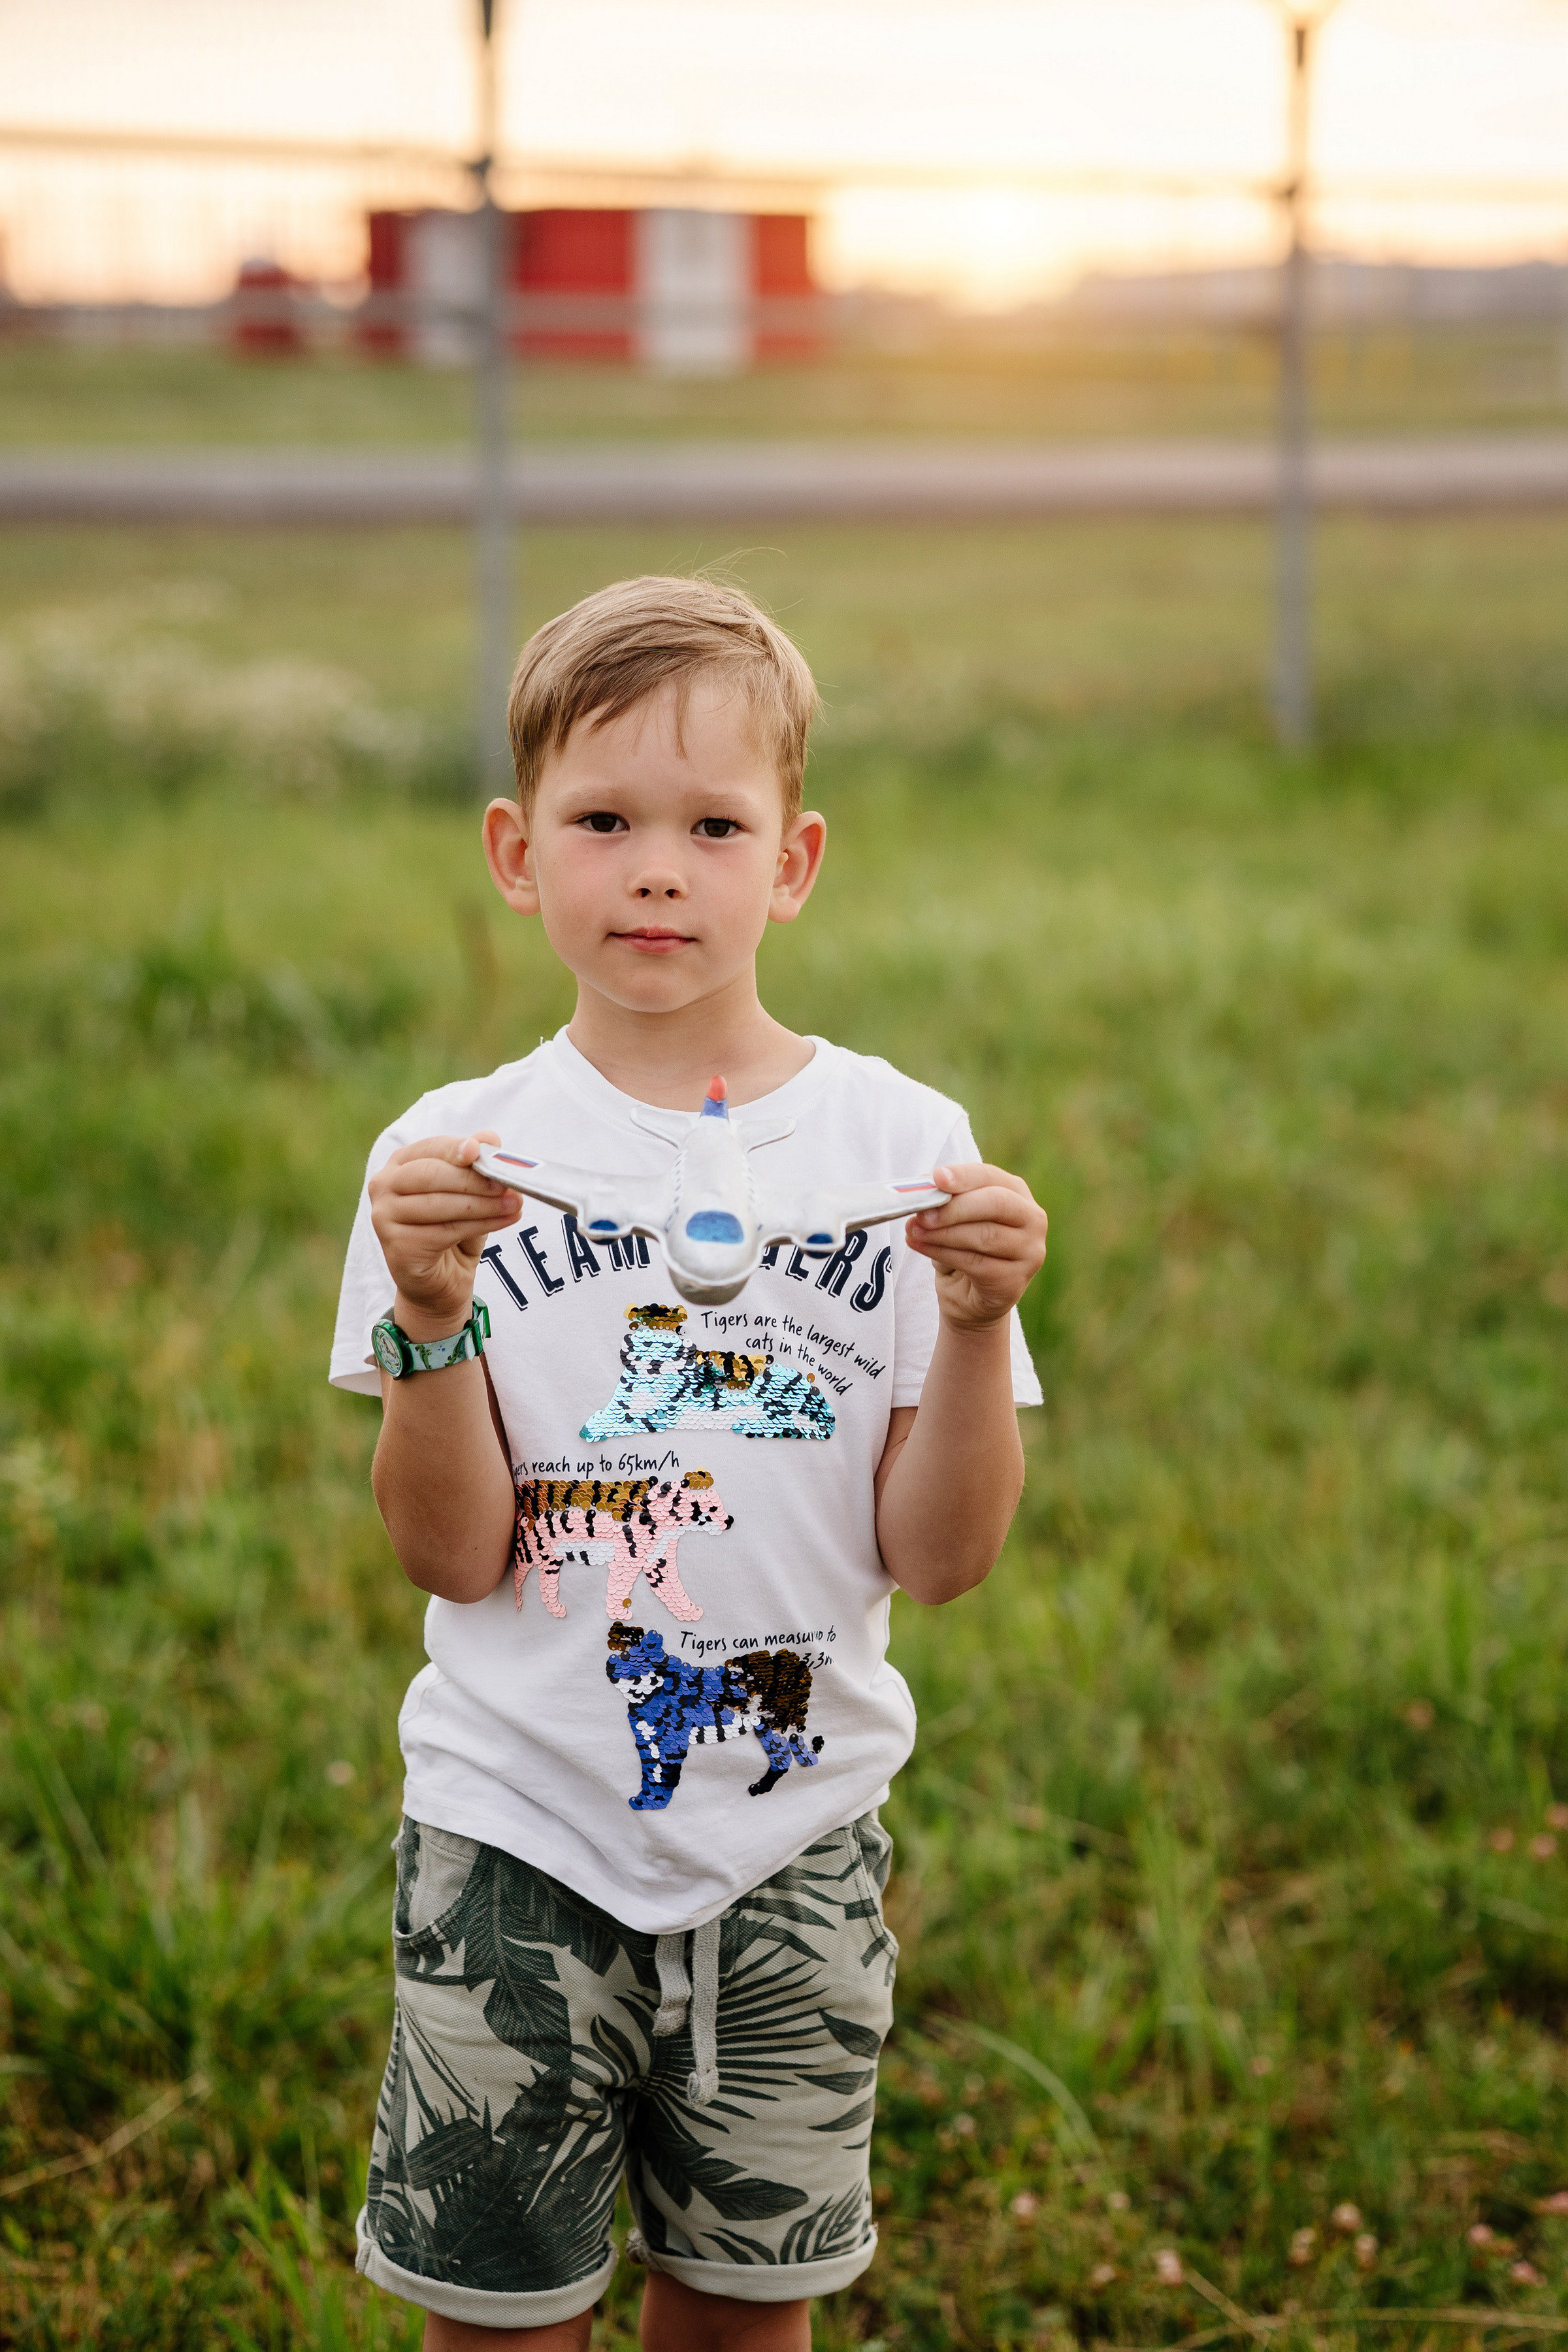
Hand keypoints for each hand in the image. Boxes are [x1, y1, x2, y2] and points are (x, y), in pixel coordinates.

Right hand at [368, 1131, 519, 1334]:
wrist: (439, 1282)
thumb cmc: (452, 1229)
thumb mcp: (469, 1193)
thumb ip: (475, 1166)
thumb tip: (489, 1138)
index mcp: (401, 1163)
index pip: (431, 1148)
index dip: (456, 1149)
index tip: (481, 1150)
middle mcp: (384, 1185)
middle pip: (432, 1175)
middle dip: (475, 1180)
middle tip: (508, 1184)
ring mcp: (384, 1216)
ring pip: (441, 1204)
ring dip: (484, 1204)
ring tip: (515, 1204)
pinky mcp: (396, 1245)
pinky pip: (444, 1231)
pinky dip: (479, 1225)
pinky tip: (504, 1220)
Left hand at [906, 1161, 1047, 1332]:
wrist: (968, 1295)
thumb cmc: (961, 1246)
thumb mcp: (953, 1217)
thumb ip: (944, 1200)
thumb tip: (923, 1186)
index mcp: (1016, 1192)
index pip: (991, 1177)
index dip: (964, 1176)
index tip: (937, 1178)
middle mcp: (1032, 1219)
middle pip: (996, 1203)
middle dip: (954, 1207)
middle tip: (922, 1213)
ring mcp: (1029, 1251)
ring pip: (984, 1235)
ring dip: (943, 1233)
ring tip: (914, 1231)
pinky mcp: (1015, 1280)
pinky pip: (975, 1263)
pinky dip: (942, 1253)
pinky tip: (921, 1246)